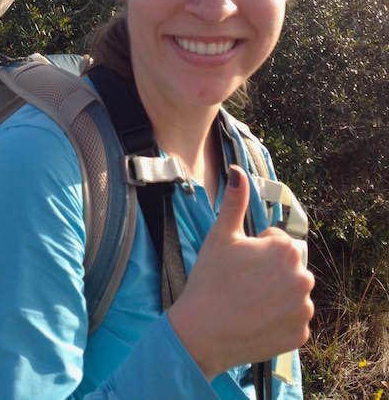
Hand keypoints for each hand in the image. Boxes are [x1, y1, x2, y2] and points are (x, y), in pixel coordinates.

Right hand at [167, 165, 314, 380]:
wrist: (203, 331)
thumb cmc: (210, 278)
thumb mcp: (220, 235)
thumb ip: (234, 201)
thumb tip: (237, 170)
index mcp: (287, 249)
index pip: (275, 241)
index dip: (253, 249)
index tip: (237, 263)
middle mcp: (304, 277)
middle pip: (286, 266)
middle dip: (268, 270)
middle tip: (240, 283)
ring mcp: (304, 309)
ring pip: (290, 293)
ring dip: (274, 294)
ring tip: (246, 302)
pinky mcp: (301, 335)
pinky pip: (291, 320)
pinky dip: (276, 319)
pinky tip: (254, 320)